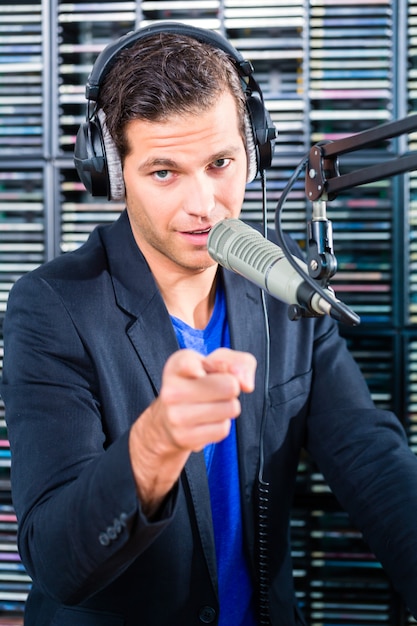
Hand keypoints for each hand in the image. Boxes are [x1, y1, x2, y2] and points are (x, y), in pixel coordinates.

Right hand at [129, 348, 255, 515]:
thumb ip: (238, 362)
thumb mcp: (213, 366)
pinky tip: (204, 425)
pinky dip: (220, 427)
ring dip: (227, 410)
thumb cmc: (193, 392)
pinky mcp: (185, 438)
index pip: (208, 360)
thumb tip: (245, 381)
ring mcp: (176, 416)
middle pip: (229, 386)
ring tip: (209, 410)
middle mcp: (171, 389)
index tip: (209, 371)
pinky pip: (223, 429)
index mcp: (177, 365)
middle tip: (215, 394)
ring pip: (230, 408)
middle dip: (230, 392)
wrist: (161, 430)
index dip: (222, 367)